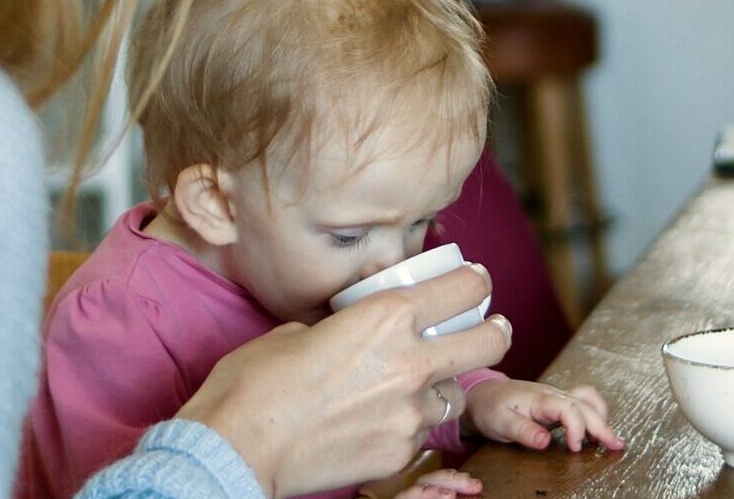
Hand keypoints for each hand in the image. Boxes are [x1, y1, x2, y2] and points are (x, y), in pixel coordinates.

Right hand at [174, 265, 511, 497]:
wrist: (237, 447)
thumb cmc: (255, 383)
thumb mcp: (298, 331)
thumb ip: (342, 329)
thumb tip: (350, 337)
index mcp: (387, 316)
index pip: (464, 289)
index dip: (475, 282)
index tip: (475, 283)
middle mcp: (411, 362)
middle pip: (489, 341)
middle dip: (495, 332)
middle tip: (490, 330)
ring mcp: (411, 413)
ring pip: (455, 394)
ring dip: (442, 387)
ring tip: (417, 387)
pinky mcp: (401, 452)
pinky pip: (420, 432)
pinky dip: (407, 425)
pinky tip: (377, 423)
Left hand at [464, 380, 625, 451]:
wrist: (482, 394)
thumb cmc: (490, 408)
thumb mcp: (500, 423)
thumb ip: (523, 431)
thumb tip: (546, 441)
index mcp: (539, 399)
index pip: (569, 408)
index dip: (578, 428)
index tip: (576, 448)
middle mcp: (552, 394)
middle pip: (585, 406)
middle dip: (602, 426)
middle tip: (616, 446)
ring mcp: (556, 396)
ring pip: (587, 402)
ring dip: (602, 418)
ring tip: (612, 440)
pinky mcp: (557, 401)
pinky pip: (582, 401)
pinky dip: (595, 412)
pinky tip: (597, 428)